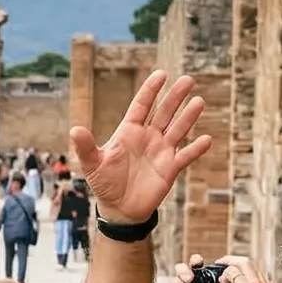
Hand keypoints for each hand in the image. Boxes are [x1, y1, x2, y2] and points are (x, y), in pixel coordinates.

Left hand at [66, 71, 211, 225]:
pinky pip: (186, 156)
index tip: (161, 74)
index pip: (141, 106)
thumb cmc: (105, 183)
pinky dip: (196, 149)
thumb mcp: (92, 164)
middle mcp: (147, 138)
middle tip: (188, 79)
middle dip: (175, 97)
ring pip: (177, 129)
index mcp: (129, 132)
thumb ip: (85, 147)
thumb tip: (74, 129)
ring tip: (199, 101)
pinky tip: (206, 139)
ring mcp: (161, 152)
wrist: (120, 208)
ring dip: (188, 117)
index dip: (150, 90)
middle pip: (163, 113)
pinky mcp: (170, 168)